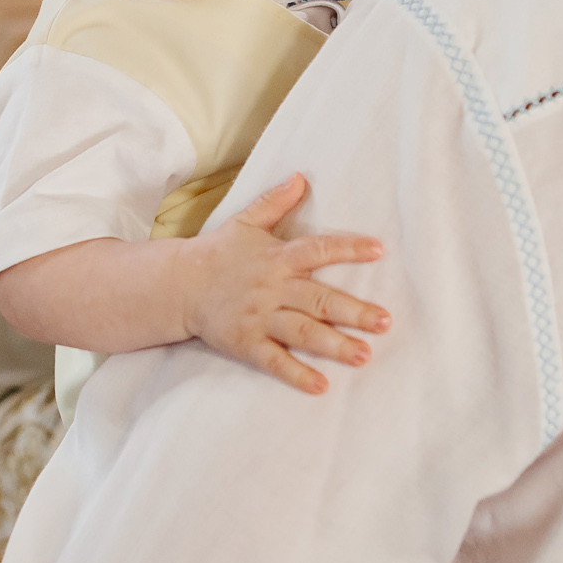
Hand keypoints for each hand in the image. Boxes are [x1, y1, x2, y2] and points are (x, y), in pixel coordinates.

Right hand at [180, 174, 389, 394]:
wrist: (176, 284)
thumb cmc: (217, 252)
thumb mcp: (245, 222)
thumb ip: (275, 202)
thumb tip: (300, 176)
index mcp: (277, 257)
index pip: (318, 249)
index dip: (348, 249)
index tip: (379, 250)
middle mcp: (272, 288)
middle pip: (319, 299)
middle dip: (354, 311)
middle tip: (385, 322)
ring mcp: (259, 317)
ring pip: (302, 332)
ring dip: (334, 344)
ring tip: (363, 355)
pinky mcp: (245, 342)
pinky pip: (273, 360)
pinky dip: (296, 373)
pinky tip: (320, 386)